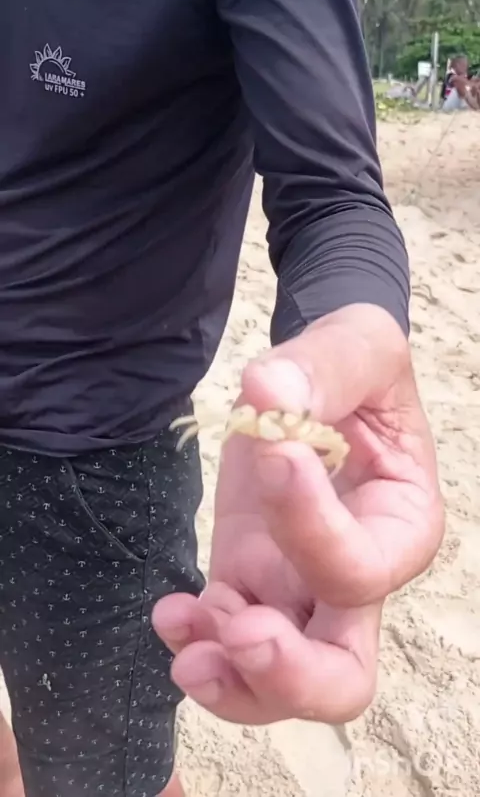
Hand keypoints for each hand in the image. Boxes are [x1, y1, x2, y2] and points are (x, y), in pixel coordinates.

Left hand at [153, 304, 443, 724]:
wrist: (318, 379)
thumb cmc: (355, 366)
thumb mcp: (358, 346)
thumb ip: (323, 367)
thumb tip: (268, 391)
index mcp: (400, 524)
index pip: (362, 565)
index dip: (312, 526)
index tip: (274, 453)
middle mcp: (354, 573)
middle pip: (342, 674)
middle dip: (291, 674)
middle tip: (243, 633)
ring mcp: (297, 584)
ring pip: (278, 681)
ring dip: (229, 678)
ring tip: (185, 631)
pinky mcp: (249, 575)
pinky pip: (225, 638)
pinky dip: (197, 641)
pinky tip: (171, 611)